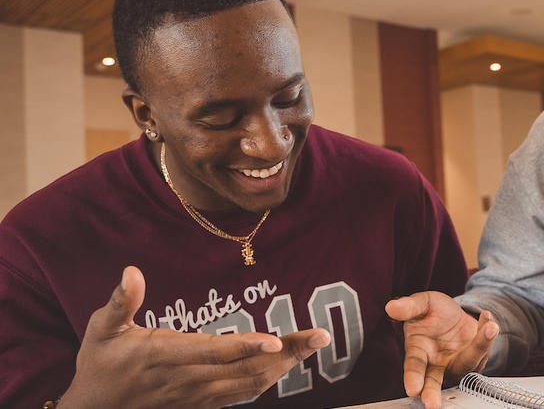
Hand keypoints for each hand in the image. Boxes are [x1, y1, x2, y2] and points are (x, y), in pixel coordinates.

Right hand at [58, 266, 329, 408]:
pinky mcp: (201, 403)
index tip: (276, 339)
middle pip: (244, 368)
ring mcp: (197, 394)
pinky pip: (241, 395)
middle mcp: (188, 378)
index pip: (214, 352)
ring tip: (312, 346)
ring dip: (284, 367)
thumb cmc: (99, 364)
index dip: (246, 346)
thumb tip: (131, 272)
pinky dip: (266, 380)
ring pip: (249, 384)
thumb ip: (120, 302)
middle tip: (320, 337)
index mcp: (166, 356)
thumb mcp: (101, 330)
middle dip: (286, 354)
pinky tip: (287, 366)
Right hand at [385, 291, 498, 408]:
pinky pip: (484, 348)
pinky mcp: (476, 357)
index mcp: (419, 351)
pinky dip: (486, 332)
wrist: (453, 313)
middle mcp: (437, 363)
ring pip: (468, 362)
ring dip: (480, 346)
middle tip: (432, 405)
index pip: (414, 366)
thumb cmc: (432, 312)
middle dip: (433, 393)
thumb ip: (409, 307)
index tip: (413, 389)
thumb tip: (391, 307)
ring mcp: (458, 363)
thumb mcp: (422, 304)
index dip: (413, 378)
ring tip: (489, 327)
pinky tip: (488, 317)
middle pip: (435, 381)